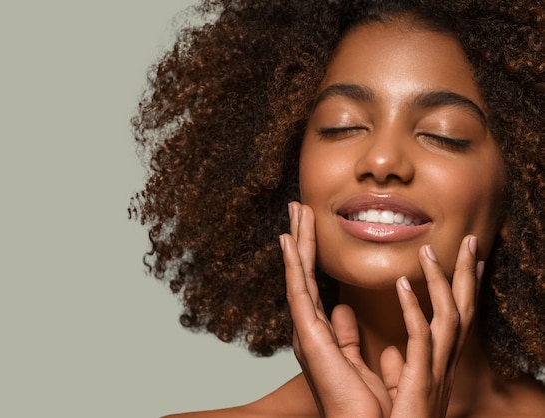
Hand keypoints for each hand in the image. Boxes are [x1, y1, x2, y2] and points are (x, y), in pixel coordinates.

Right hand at [280, 202, 482, 417]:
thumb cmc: (368, 409)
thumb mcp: (362, 363)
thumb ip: (350, 338)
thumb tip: (344, 311)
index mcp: (322, 335)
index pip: (315, 285)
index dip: (311, 255)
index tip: (309, 228)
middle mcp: (309, 329)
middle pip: (303, 274)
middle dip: (301, 239)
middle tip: (298, 207)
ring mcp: (306, 331)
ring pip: (298, 276)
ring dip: (296, 242)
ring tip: (296, 210)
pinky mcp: (308, 336)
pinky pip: (299, 292)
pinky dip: (292, 265)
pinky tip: (287, 241)